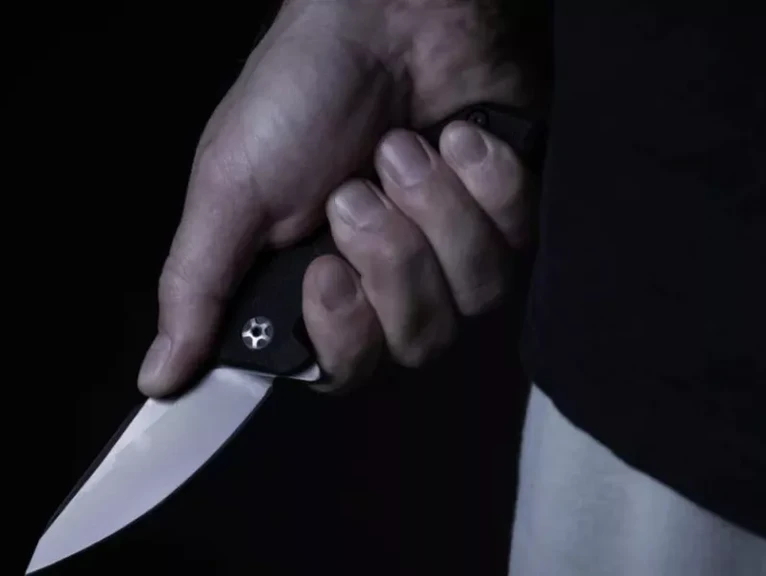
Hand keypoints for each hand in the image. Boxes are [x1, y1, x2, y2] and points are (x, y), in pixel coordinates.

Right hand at [138, 0, 530, 395]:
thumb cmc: (298, 95)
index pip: (344, 369)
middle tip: (356, 187)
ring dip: (434, 210)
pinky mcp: (509, 216)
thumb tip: (159, 381)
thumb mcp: (230, 189)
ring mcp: (457, 251)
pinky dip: (484, 179)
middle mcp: (392, 283)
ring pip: (475, 294)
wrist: (386, 13)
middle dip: (390, 257)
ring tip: (404, 147)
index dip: (344, 334)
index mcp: (322, 288)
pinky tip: (458, 134)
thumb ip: (197, 287)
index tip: (325, 270)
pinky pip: (516, 238)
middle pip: (417, 341)